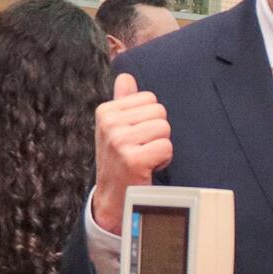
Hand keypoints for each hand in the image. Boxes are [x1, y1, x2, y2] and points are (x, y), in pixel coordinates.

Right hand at [90, 73, 173, 234]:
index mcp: (106, 111)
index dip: (149, 119)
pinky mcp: (132, 159)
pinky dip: (163, 160)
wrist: (113, 197)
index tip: (136, 137)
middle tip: (142, 149)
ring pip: (164, 128)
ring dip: (161, 146)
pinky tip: (149, 168)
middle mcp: (109, 124)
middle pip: (160, 111)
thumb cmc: (120, 160)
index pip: (150, 98)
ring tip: (145, 158)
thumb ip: (123, 101)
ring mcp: (119, 141)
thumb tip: (126, 76)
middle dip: (157, 132)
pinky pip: (166, 147)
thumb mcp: (116, 128)